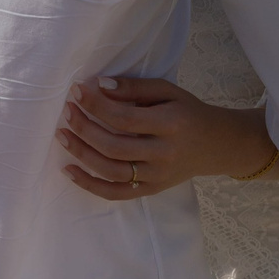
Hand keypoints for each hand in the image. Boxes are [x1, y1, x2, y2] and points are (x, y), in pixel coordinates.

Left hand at [56, 75, 274, 200]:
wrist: (216, 145)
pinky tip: (68, 170)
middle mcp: (163, 155)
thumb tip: (99, 85)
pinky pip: (116, 193)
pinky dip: (89, 185)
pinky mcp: (151, 190)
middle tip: (67, 112)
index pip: (124, 119)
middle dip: (84, 129)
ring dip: (82, 154)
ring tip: (61, 135)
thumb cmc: (188, 111)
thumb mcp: (168, 91)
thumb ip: (134, 87)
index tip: (76, 91)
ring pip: (112, 172)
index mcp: (170, 125)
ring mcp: (157, 177)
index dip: (96, 105)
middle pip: (114, 146)